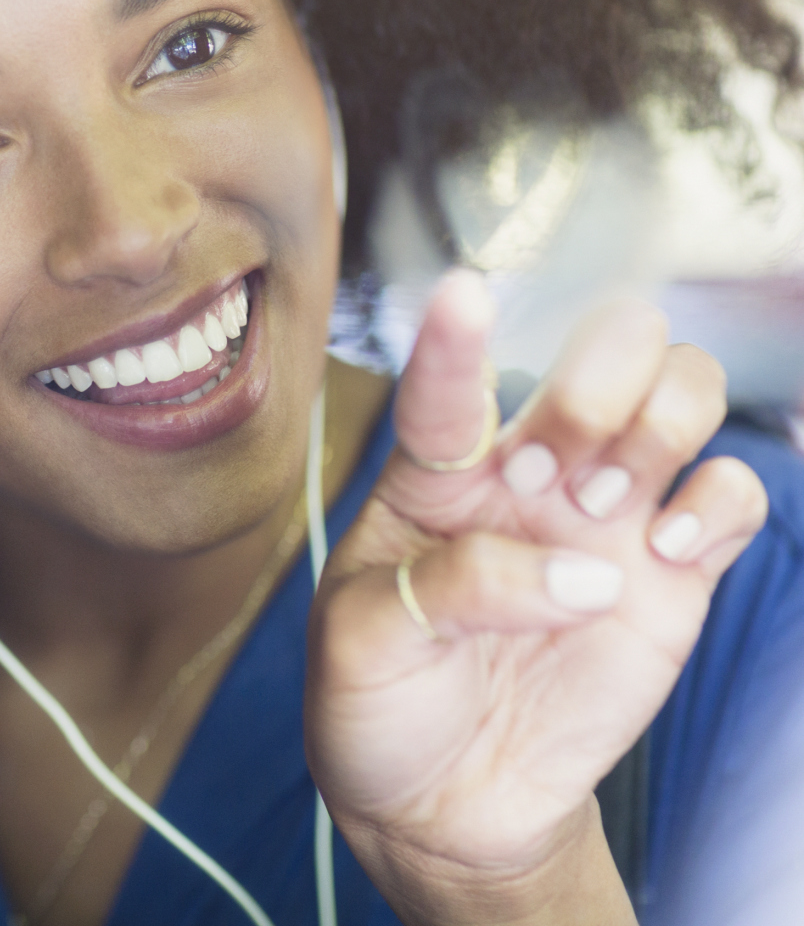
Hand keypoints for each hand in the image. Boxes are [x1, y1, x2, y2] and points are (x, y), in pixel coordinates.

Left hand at [306, 270, 768, 924]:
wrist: (444, 802)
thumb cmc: (381, 698)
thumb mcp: (363, 642)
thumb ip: (451, 588)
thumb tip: (575, 574)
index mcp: (434, 474)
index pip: (446, 386)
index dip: (453, 338)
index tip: (462, 292)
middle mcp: (528, 472)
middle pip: (600, 352)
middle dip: (596, 382)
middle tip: (559, 466)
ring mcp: (607, 516)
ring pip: (679, 394)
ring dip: (659, 427)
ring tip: (607, 506)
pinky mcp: (671, 576)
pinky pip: (731, 497)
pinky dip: (719, 503)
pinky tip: (667, 550)